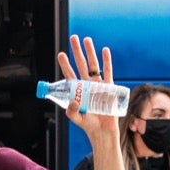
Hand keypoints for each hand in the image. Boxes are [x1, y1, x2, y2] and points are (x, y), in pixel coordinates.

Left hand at [55, 34, 119, 148]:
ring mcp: (98, 85)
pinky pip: (107, 72)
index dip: (65, 64)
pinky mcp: (109, 88)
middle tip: (73, 38)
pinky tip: (104, 50)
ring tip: (86, 39)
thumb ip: (71, 111)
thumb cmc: (88, 125)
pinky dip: (106, 61)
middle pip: (80, 65)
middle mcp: (86, 85)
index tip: (61, 54)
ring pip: (93, 65)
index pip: (69, 74)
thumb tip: (72, 100)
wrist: (102, 131)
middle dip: (77, 52)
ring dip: (90, 52)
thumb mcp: (76, 118)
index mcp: (77, 91)